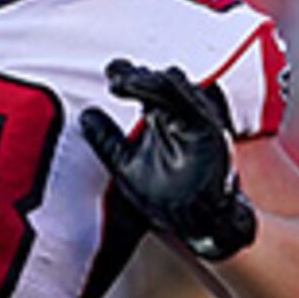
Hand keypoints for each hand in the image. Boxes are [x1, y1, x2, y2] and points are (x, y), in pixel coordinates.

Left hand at [82, 60, 256, 261]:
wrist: (197, 223)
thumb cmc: (166, 198)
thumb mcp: (126, 166)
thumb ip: (107, 141)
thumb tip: (85, 114)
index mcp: (162, 121)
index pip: (146, 89)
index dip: (127, 77)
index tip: (110, 77)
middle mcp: (182, 119)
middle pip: (161, 84)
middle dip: (138, 76)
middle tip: (116, 74)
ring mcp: (198, 125)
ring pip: (179, 90)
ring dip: (153, 82)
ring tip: (129, 80)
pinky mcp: (213, 135)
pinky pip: (200, 107)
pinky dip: (182, 94)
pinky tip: (165, 83)